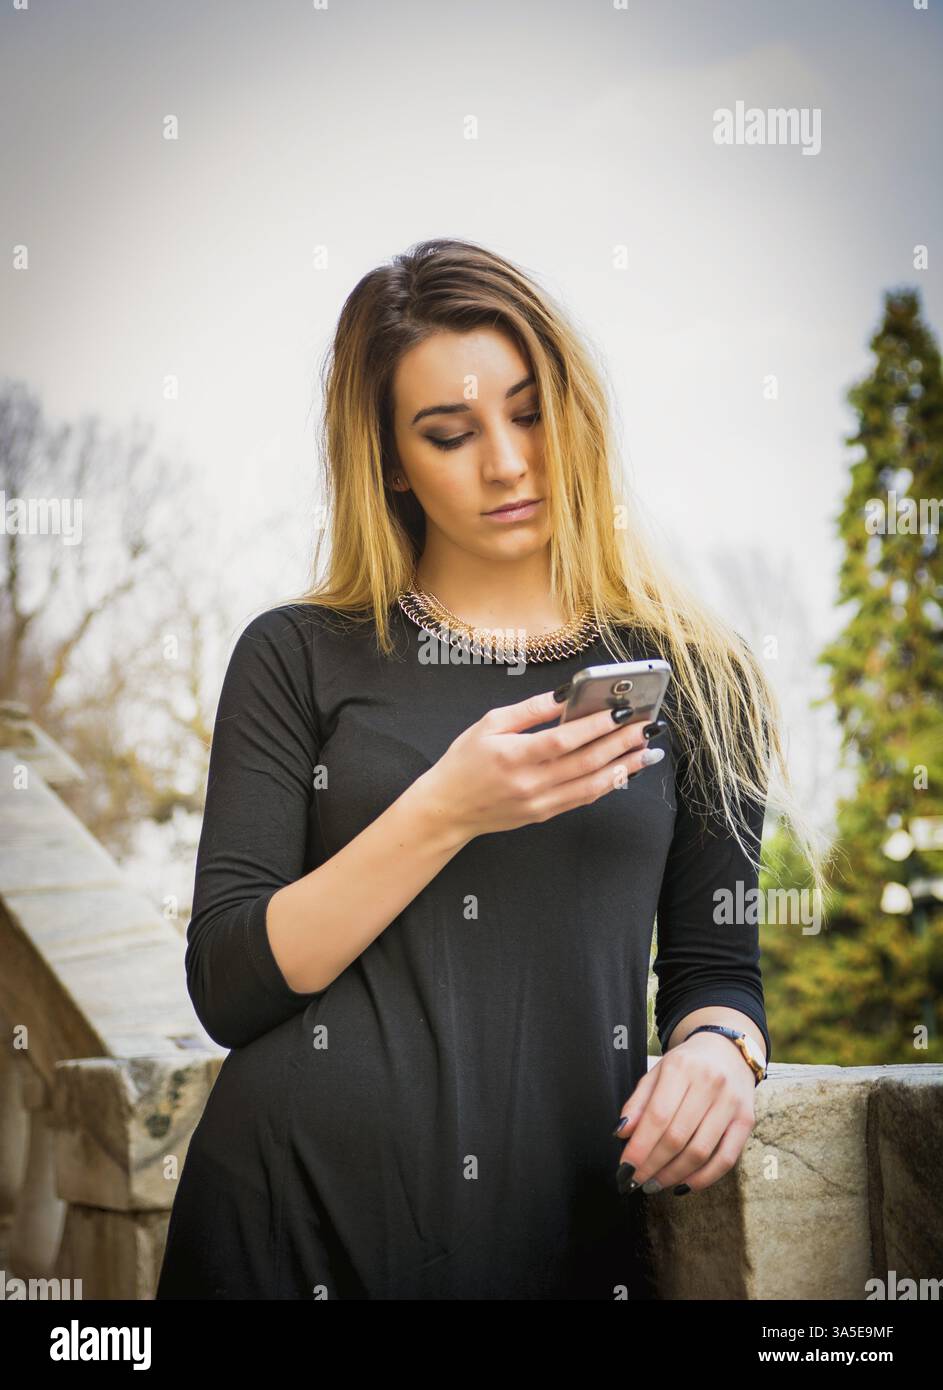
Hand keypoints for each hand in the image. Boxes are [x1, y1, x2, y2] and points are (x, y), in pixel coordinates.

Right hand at [413, 687, 663, 844]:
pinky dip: (607, 784)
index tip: (623, 711)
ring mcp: (540, 802)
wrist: (448, 809)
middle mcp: (530, 782)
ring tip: (647, 750)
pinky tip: (624, 771)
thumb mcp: (489, 724)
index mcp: (514, 755)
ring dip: (624, 766)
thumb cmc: (464, 762)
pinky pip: (583, 798)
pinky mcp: (544, 814)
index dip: (597, 725)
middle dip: (621, 743)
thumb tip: (566, 694)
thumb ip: (529, 710)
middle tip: (647, 727)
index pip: (565, 739)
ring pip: (592, 784)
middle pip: (586, 762)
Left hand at [612, 1032, 757, 1194]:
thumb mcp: (657, 1072)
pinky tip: (684, 1184)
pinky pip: (726, 1159)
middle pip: (677, 1137)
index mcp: (681, 1068)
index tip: (624, 1168)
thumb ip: (638, 1102)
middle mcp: (709, 1083)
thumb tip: (622, 1132)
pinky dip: (704, 1178)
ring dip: (673, 1174)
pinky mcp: (746, 1120)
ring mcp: (731, 1103)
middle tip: (635, 1181)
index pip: (657, 1116)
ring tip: (655, 1183)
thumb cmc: (687, 1065)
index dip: (639, 1147)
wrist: (728, 1050)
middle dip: (652, 1165)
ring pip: (700, 1151)